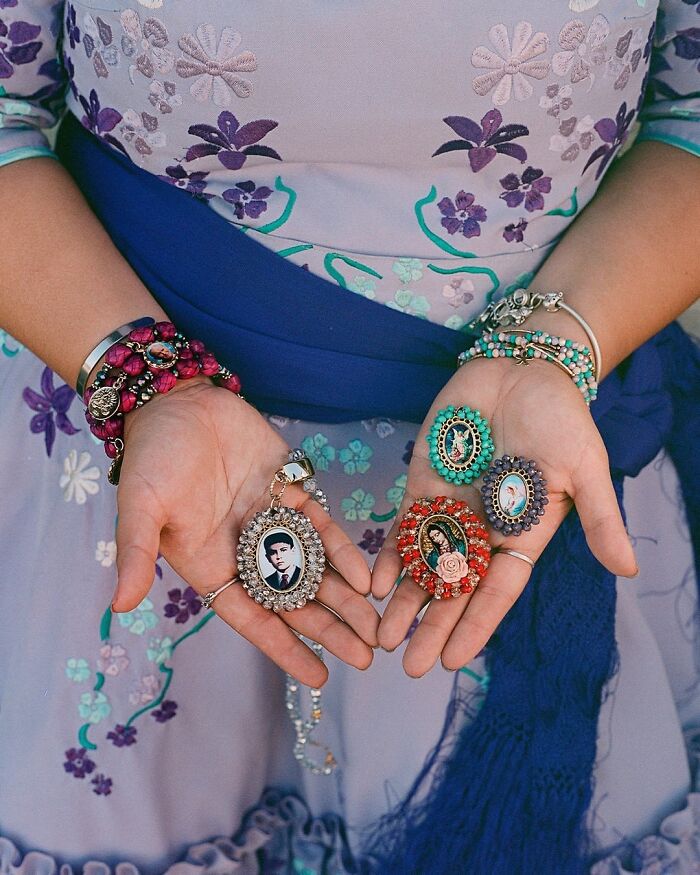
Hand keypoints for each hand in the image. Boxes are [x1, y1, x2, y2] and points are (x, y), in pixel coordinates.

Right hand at [112, 377, 378, 686]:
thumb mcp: (140, 506)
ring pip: (314, 569)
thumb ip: (136, 553)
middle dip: (329, 629)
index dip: (284, 647)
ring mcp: (271, 523)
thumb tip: (117, 606)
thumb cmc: (153, 456)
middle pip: (293, 600)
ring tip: (376, 627)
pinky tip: (365, 576)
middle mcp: (245, 551)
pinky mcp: (290, 492)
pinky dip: (343, 551)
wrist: (179, 399)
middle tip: (366, 657)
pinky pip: (322, 528)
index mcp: (211, 565)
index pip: (252, 617)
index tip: (319, 676)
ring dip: (345, 597)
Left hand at [371, 356, 637, 676]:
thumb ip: (600, 517)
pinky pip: (403, 524)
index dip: (476, 623)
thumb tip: (630, 570)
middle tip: (408, 665)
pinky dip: (390, 551)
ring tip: (381, 636)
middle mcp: (483, 528)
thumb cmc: (561, 417)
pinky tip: (373, 582)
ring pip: (424, 562)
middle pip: (455, 586)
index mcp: (522, 533)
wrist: (523, 367)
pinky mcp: (424, 481)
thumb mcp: (586, 466)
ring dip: (404, 598)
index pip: (497, 589)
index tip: (453, 661)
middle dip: (432, 624)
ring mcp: (451, 506)